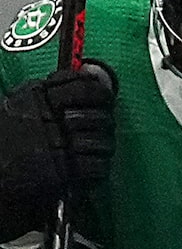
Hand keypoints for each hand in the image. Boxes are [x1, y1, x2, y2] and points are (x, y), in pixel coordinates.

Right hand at [0, 62, 113, 240]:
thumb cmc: (9, 134)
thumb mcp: (22, 102)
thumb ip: (51, 90)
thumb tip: (89, 77)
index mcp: (37, 97)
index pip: (81, 87)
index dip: (99, 91)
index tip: (104, 96)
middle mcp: (49, 117)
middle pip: (98, 115)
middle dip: (105, 121)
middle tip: (103, 125)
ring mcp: (57, 144)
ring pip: (102, 141)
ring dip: (104, 145)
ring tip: (97, 147)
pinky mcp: (64, 171)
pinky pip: (97, 166)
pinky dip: (99, 167)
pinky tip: (91, 166)